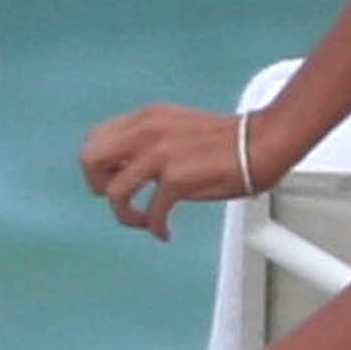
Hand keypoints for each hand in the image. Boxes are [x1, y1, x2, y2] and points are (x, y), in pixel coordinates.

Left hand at [78, 102, 267, 239]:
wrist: (261, 143)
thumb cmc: (227, 141)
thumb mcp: (176, 128)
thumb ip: (150, 141)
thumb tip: (133, 168)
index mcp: (145, 118)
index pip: (95, 140)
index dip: (100, 166)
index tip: (116, 179)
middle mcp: (146, 132)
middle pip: (89, 161)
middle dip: (99, 186)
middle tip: (120, 200)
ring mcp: (160, 156)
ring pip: (114, 192)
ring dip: (125, 215)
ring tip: (143, 221)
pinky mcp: (177, 180)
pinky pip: (151, 213)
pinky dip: (155, 228)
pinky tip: (164, 231)